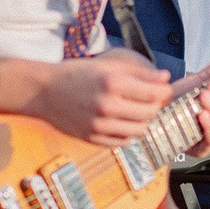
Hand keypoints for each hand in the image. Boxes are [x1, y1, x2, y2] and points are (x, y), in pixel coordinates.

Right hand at [31, 49, 173, 144]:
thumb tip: (166, 77)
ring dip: (142, 121)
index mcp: (112, 83)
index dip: (164, 91)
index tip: (163, 89)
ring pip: (139, 130)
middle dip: (154, 106)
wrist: (43, 92)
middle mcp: (106, 106)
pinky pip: (122, 142)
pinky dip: (127, 133)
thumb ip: (139, 73)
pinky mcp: (92, 138)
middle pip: (150, 113)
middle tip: (148, 99)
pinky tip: (120, 121)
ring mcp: (98, 125)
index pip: (154, 93)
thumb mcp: (107, 66)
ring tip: (134, 110)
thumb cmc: (75, 75)